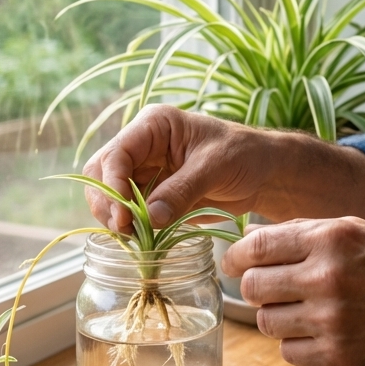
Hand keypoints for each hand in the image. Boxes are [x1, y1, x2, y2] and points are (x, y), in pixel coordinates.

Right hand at [82, 105, 277, 233]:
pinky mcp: (151, 195)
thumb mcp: (215, 167)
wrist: (262, 173)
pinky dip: (129, 227)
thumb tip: (150, 218)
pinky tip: (140, 240)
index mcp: (154, 126)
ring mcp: (144, 172)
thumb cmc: (243, 154)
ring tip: (133, 238)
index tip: (123, 214)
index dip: (112, 183)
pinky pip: (128, 212)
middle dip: (108, 203)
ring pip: (109, 196)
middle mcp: (142, 147)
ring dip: (115, 218)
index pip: (117, 153)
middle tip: (124, 230)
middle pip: (102, 174)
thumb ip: (182, 190)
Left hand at [221, 216, 364, 365]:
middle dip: (255, 286)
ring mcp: (331, 320)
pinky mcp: (337, 355)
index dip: (235, 255)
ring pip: (267, 321)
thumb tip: (250, 237)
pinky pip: (288, 351)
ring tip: (299, 308)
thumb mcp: (355, 231)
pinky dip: (295, 342)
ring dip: (275, 315)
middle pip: (253, 286)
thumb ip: (304, 231)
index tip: (231, 262)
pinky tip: (317, 330)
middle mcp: (327, 278)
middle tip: (269, 287)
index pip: (257, 246)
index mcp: (330, 239)